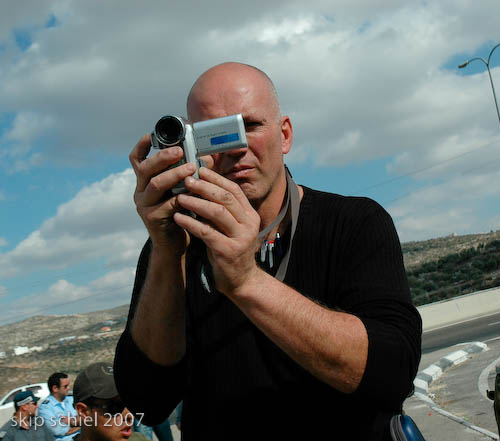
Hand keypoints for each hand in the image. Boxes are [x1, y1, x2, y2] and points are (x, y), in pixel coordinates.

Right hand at [129, 134, 198, 254]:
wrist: (174, 244)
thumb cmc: (180, 212)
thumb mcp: (182, 190)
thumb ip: (189, 175)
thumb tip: (206, 158)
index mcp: (145, 181)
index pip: (137, 160)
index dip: (142, 146)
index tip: (151, 134)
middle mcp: (141, 191)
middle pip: (145, 168)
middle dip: (163, 157)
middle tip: (180, 151)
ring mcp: (144, 205)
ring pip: (155, 184)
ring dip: (175, 174)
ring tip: (192, 168)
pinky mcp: (153, 219)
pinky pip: (167, 204)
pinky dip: (182, 196)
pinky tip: (194, 193)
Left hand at [173, 167, 260, 294]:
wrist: (241, 281)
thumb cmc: (230, 250)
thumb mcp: (230, 228)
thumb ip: (221, 210)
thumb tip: (201, 188)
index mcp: (250, 215)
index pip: (234, 190)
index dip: (216, 179)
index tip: (200, 170)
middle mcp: (249, 224)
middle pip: (226, 198)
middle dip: (205, 187)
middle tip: (187, 180)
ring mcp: (241, 238)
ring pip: (218, 212)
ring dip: (197, 202)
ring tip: (180, 197)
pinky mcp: (229, 251)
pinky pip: (207, 232)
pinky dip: (191, 223)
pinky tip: (179, 218)